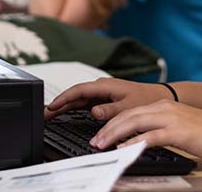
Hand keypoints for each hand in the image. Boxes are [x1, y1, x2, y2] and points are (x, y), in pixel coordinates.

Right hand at [44, 78, 174, 120]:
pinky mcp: (104, 100)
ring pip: (78, 100)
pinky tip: (65, 114)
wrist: (159, 97)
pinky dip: (73, 109)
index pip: (79, 91)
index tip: (51, 107)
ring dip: (64, 107)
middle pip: (74, 95)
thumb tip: (93, 112)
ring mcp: (102, 93)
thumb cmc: (146, 98)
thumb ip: (110, 110)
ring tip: (49, 115)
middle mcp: (101, 88)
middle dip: (58, 103)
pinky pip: (84, 104)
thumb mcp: (129, 106)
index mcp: (105, 86)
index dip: (63, 99)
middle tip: (43, 115)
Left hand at [90, 100, 201, 161]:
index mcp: (162, 105)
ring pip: (134, 123)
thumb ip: (158, 128)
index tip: (100, 134)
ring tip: (102, 145)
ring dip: (114, 134)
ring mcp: (170, 118)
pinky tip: (124, 149)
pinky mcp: (177, 131)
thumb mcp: (177, 125)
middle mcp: (163, 108)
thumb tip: (138, 139)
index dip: (112, 122)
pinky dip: (134, 142)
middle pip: (127, 115)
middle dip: (108, 129)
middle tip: (95, 141)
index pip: (130, 111)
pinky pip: (150, 136)